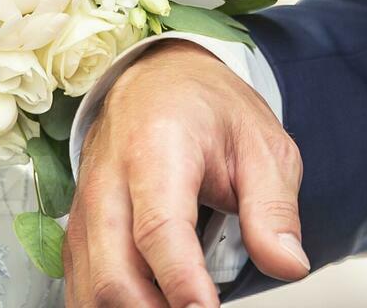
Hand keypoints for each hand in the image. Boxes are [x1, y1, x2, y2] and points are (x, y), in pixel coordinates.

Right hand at [67, 44, 310, 307]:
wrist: (159, 79)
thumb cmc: (208, 110)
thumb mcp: (262, 144)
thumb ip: (274, 208)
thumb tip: (288, 265)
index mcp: (157, 148)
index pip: (160, 228)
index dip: (183, 281)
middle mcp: (108, 180)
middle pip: (114, 272)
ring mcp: (86, 208)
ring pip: (90, 288)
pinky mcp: (79, 231)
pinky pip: (81, 287)